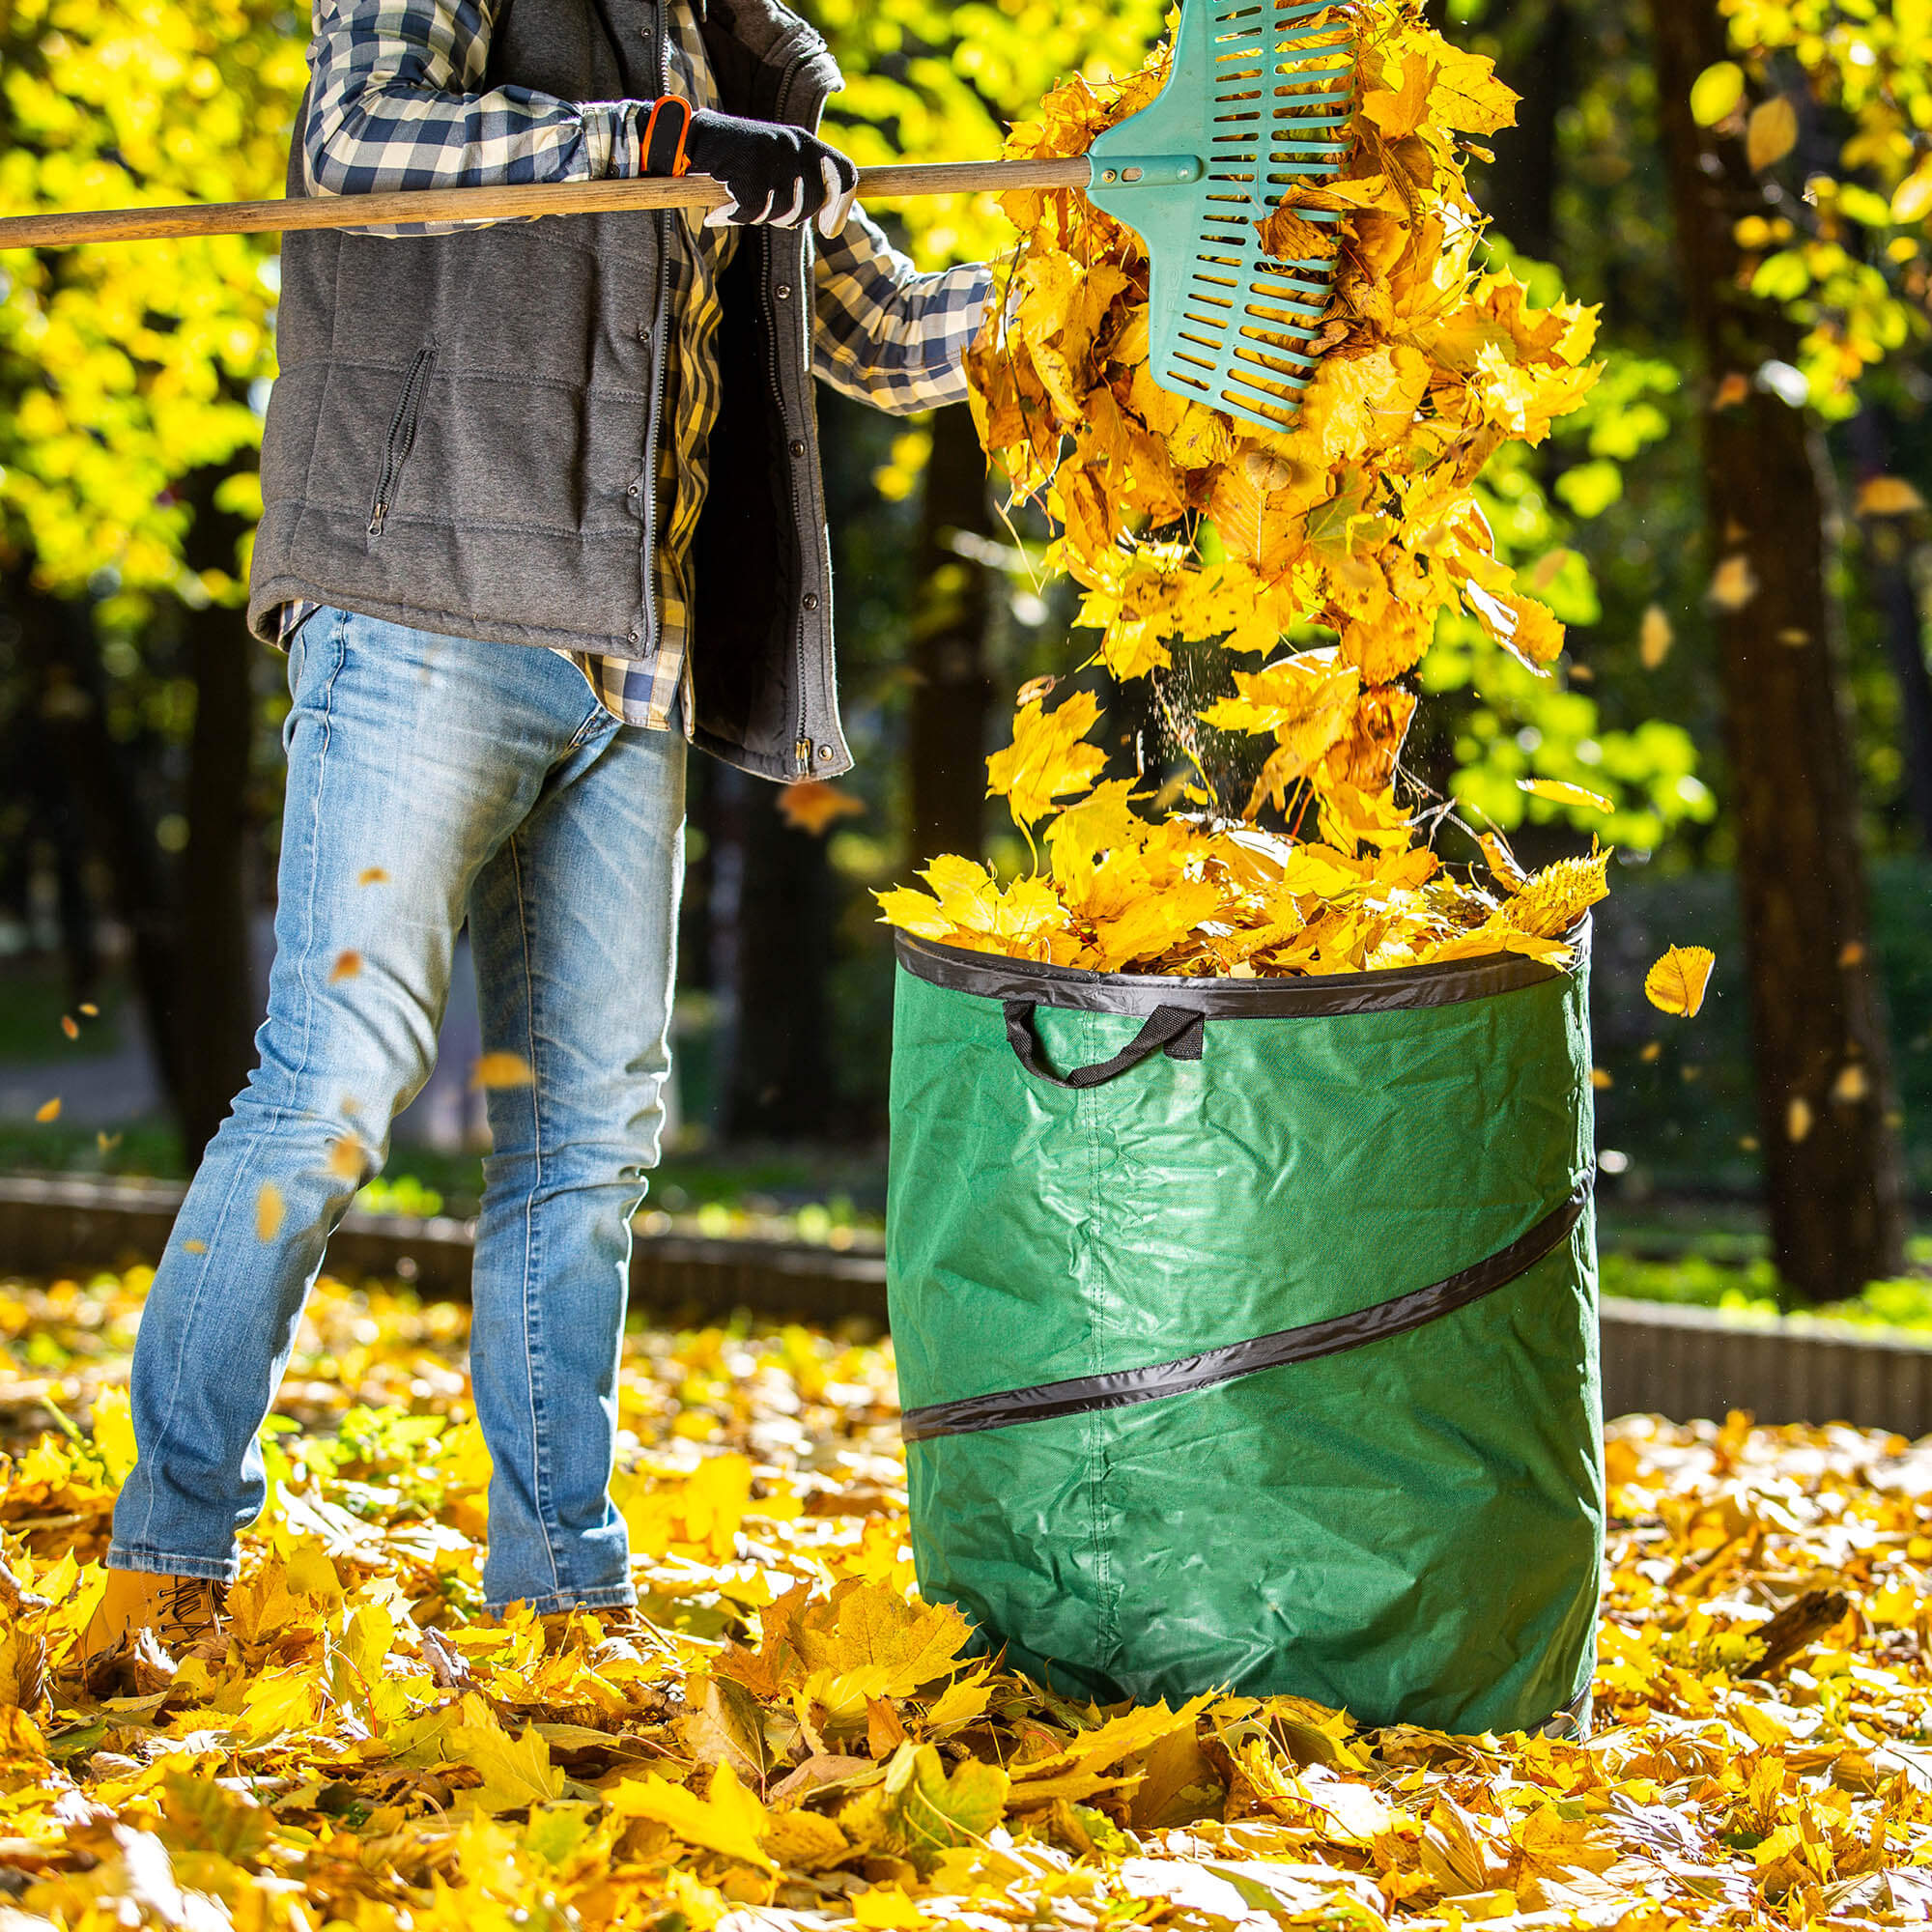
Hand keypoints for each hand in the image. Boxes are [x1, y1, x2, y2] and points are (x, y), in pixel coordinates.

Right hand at [645, 101, 857, 236]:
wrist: (691, 139)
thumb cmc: (736, 159)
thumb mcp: (777, 160)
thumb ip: (803, 179)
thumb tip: (834, 217)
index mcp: (805, 141)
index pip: (845, 174)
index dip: (843, 206)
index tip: (830, 230)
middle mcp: (794, 144)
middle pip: (812, 204)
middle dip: (791, 218)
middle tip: (765, 213)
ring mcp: (772, 156)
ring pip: (783, 213)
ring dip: (760, 217)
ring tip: (741, 203)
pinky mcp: (749, 171)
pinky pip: (752, 213)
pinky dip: (733, 218)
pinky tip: (720, 212)